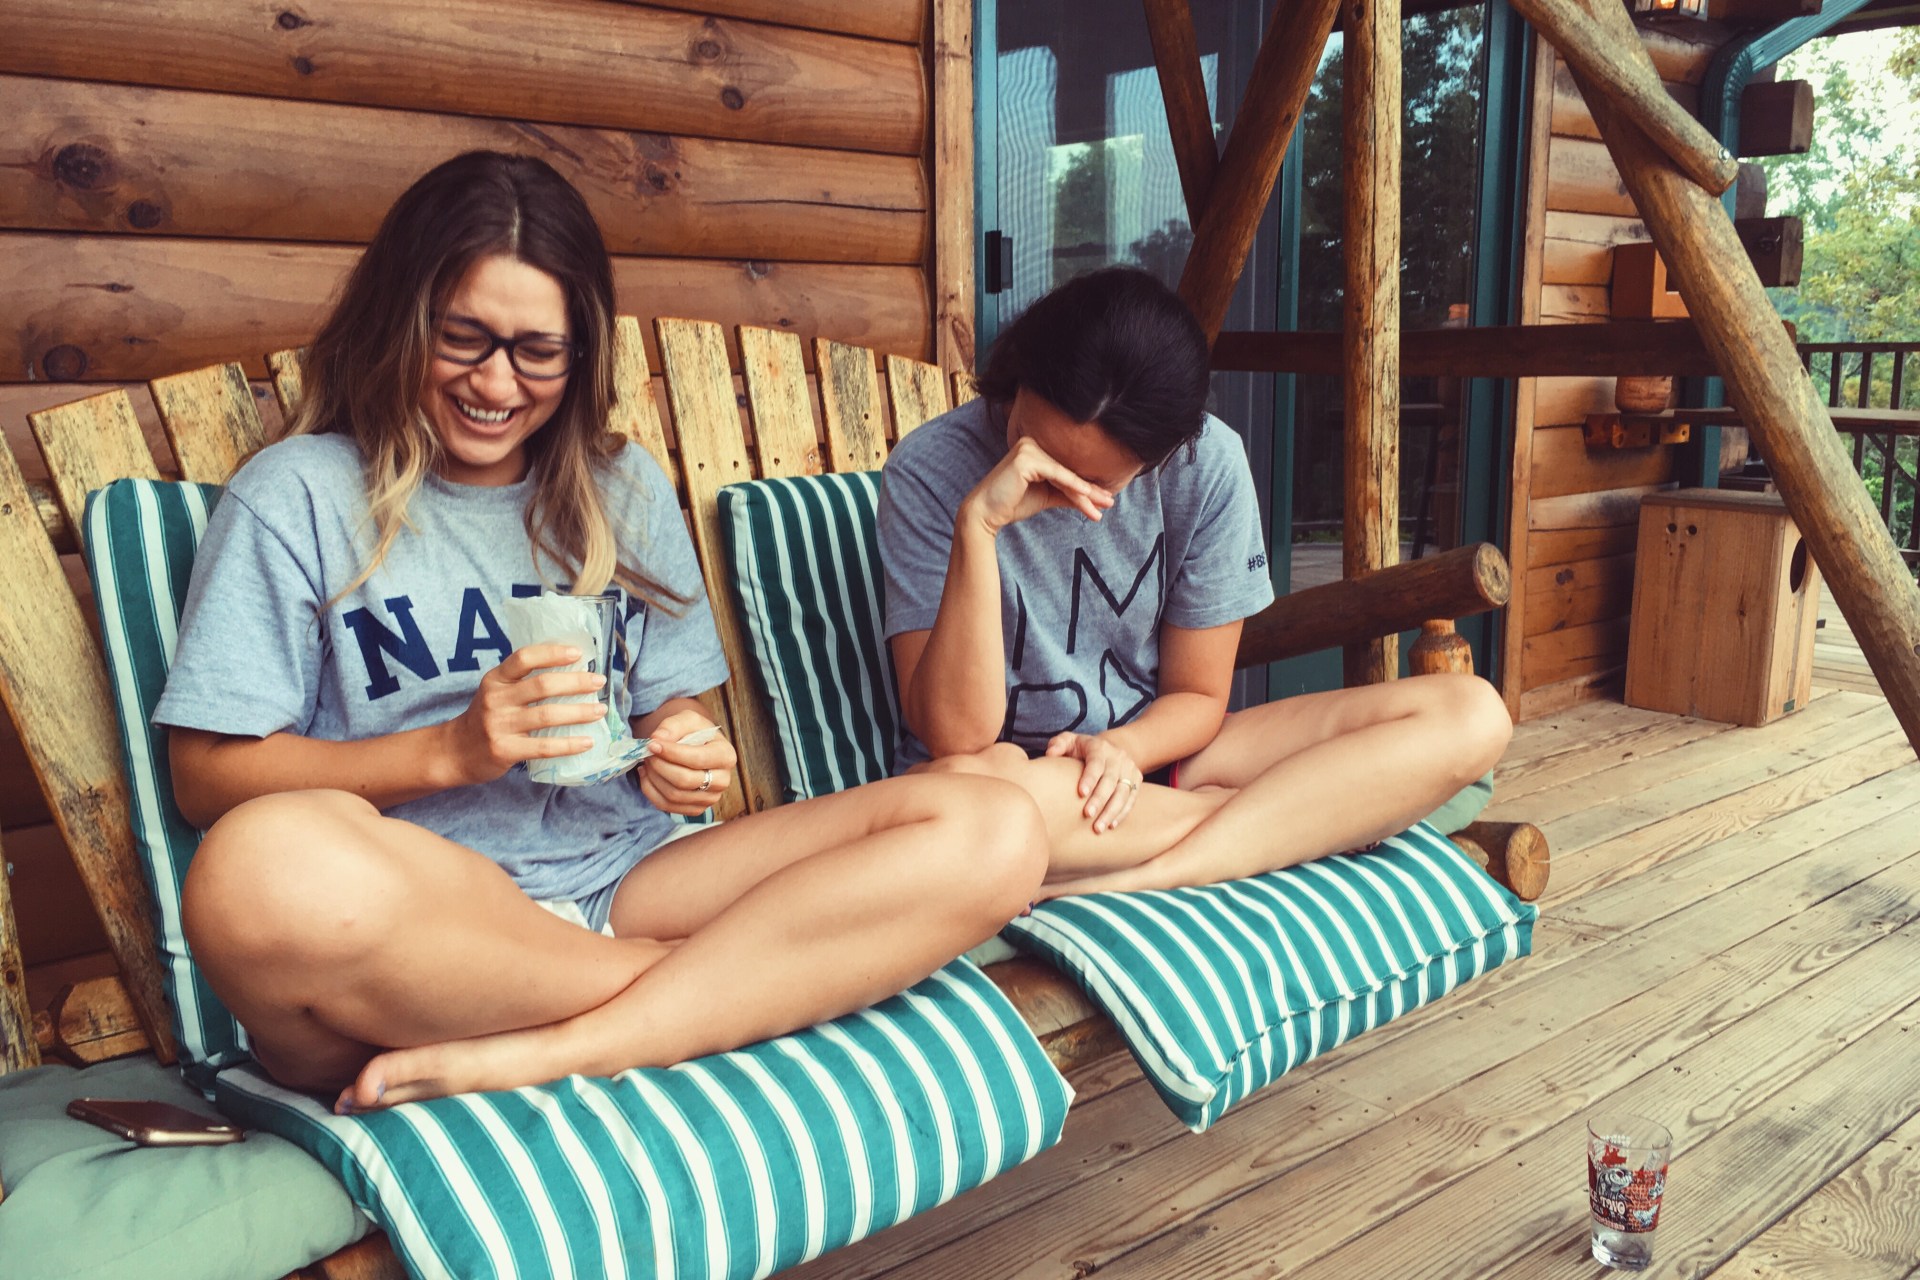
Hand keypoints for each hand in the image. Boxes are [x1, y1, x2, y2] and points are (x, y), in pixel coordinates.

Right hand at [442, 644, 606, 786]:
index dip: (552, 653)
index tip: (578, 653)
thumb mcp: (496, 692)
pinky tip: (587, 741)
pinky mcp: (505, 750)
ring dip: (579, 712)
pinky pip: (544, 747)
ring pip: (547, 715)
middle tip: (599, 682)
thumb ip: (523, 682)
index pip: (524, 658)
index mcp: (495, 679)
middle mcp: (495, 699)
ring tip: (600, 711)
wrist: (455, 752)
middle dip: (576, 682)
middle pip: (542, 686)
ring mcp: (499, 725)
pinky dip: (569, 744)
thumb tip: (573, 670)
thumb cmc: (486, 718)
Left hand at [638, 710, 736, 815]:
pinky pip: (667, 806)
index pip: (696, 759)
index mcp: (726, 755)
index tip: (652, 744)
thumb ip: (672, 726)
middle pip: (684, 781)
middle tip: (648, 753)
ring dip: (653, 778)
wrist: (697, 747)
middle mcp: (723, 781)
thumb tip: (657, 739)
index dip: (671, 753)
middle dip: (659, 766)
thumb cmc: (694, 732)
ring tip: (648, 762)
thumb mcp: (687, 719)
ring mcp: (710, 798)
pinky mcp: (696, 809)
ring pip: (673, 795)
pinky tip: (648, 775)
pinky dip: (650, 791)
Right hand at [960, 436, 1113, 535]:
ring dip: (1085, 493)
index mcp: (1036, 447)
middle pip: (1068, 471)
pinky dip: (1073, 487)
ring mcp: (1028, 448)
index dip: (1086, 485)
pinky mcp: (1026, 458)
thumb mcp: (1046, 496)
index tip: (1106, 498)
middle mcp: (1032, 442)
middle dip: (1090, 490)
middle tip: (1110, 502)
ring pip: (1065, 475)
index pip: (1066, 469)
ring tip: (1104, 506)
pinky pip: (1056, 475)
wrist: (986, 514)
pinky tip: (1088, 497)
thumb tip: (1093, 497)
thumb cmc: (1012, 503)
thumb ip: (1067, 494)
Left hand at [1044, 731, 1141, 833]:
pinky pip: (1131, 799)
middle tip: (1087, 815)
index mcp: (1099, 747)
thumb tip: (1050, 754)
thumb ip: (1058, 744)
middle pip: (1111, 780)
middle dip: (1100, 799)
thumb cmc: (1081, 749)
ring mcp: (1129, 768)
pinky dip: (1122, 813)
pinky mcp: (1137, 779)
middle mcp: (1117, 757)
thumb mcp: (1068, 741)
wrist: (1109, 749)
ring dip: (1111, 811)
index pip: (1096, 763)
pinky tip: (1111, 825)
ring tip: (1098, 828)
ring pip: (1123, 792)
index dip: (1089, 778)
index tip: (1081, 793)